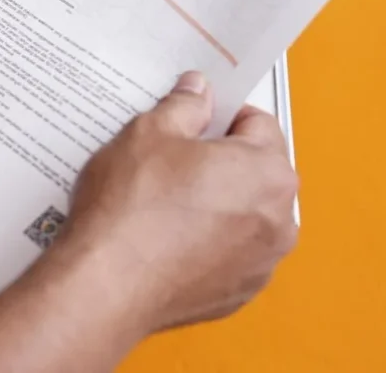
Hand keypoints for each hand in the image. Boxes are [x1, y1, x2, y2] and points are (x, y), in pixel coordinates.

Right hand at [57, 71, 297, 335]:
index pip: (258, 123)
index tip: (192, 121)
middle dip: (219, 161)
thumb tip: (198, 92)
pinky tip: (165, 237)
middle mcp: (279, 219)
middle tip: (170, 160)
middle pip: (255, 171)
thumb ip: (184, 105)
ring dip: (215, 204)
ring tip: (164, 202)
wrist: (106, 284)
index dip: (220, 116)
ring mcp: (261, 262)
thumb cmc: (131, 210)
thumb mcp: (149, 132)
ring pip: (243, 214)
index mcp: (267, 171)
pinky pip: (228, 253)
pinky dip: (206, 242)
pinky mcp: (238, 294)